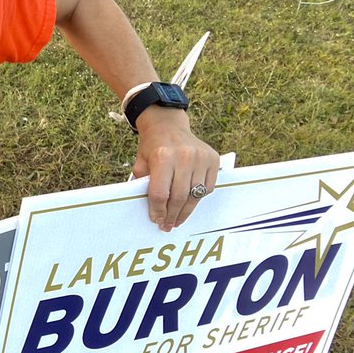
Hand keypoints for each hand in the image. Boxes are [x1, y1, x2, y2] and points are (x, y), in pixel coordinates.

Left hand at [131, 107, 219, 231]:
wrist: (167, 126)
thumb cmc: (152, 148)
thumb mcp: (140, 164)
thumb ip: (144, 185)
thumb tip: (151, 211)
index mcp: (162, 157)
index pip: (160, 193)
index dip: (158, 211)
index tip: (156, 220)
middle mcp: (184, 156)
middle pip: (179, 197)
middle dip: (172, 215)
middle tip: (168, 225)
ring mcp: (201, 157)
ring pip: (195, 195)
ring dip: (186, 212)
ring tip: (178, 220)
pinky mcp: (213, 159)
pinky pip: (208, 187)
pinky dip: (198, 198)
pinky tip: (189, 203)